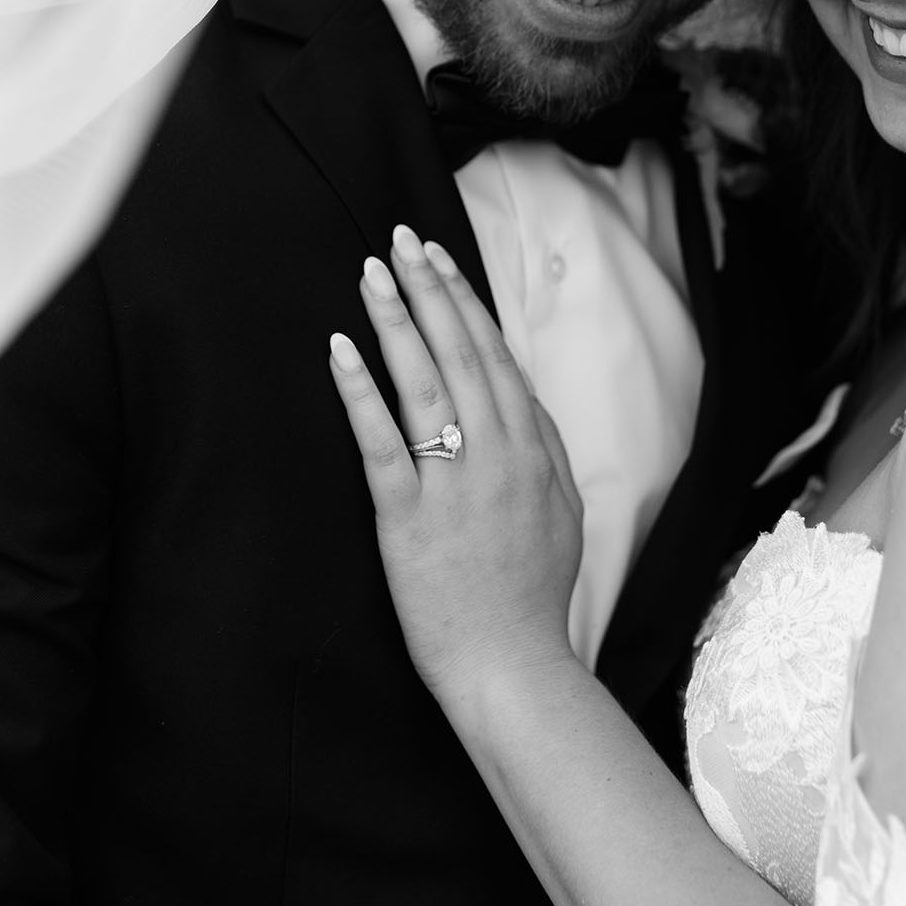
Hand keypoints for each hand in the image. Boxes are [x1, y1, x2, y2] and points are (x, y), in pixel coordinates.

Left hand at [329, 225, 583, 704]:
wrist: (514, 666)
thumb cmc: (533, 598)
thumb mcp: (564, 515)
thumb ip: (546, 454)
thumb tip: (525, 403)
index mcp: (533, 451)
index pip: (496, 357)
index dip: (465, 302)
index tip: (440, 259)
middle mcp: (498, 456)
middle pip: (461, 353)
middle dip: (429, 290)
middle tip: (401, 239)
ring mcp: (455, 485)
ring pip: (424, 383)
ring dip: (396, 321)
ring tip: (371, 273)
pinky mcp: (409, 518)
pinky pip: (381, 443)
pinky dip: (360, 392)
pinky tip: (340, 350)